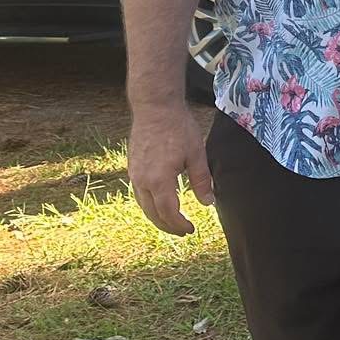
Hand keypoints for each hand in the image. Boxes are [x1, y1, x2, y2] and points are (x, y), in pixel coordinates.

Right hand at [128, 101, 213, 236]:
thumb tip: (207, 203)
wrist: (155, 108)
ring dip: (157, 217)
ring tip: (173, 221)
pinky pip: (139, 194)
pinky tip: (160, 203)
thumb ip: (201, 180)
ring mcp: (134, 174)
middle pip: (153, 214)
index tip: (191, 229)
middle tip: (183, 231)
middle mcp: (142, 181)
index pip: (168, 213)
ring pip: (143, 205)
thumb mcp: (196, 154)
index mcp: (159, 180)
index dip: (179, 225)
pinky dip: (150, 204)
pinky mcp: (132, 167)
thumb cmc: (178, 128)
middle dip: (168, 226)